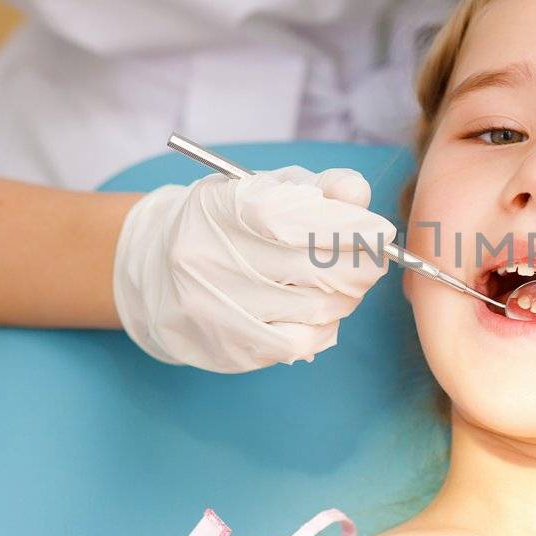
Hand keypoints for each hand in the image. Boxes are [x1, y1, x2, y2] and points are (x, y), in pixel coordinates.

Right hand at [114, 165, 396, 369]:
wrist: (155, 271)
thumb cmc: (225, 223)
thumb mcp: (262, 189)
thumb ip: (315, 188)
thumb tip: (358, 193)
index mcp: (221, 209)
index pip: (297, 219)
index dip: (351, 226)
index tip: (380, 230)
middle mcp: (211, 258)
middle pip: (317, 268)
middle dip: (363, 264)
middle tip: (374, 258)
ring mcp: (217, 307)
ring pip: (319, 308)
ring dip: (347, 296)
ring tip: (341, 283)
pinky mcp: (227, 346)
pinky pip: (301, 342)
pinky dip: (325, 327)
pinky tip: (321, 313)